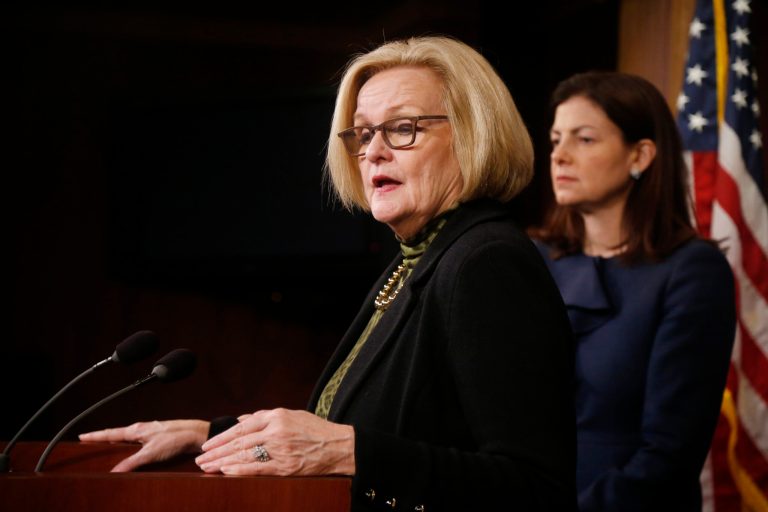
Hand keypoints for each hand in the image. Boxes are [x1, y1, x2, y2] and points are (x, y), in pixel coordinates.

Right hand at [78, 419, 209, 471]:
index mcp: (136, 430)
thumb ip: (132, 462)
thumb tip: (114, 472)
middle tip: (89, 442)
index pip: (110, 433)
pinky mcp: (157, 437)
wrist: (196, 434)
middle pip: (117, 434)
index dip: (95, 436)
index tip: (81, 436)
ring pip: (128, 437)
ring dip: (117, 442)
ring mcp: (150, 432)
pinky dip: (129, 446)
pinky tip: (130, 451)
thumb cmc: (175, 439)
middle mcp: (141, 429)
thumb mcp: (151, 453)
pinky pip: (138, 441)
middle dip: (103, 438)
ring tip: (106, 447)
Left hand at [195, 408, 354, 476]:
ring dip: (222, 462)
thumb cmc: (317, 430)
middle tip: (200, 459)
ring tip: (206, 467)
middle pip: (239, 442)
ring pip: (245, 455)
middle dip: (216, 451)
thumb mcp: (292, 415)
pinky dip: (240, 469)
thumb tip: (242, 419)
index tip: (208, 444)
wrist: (340, 446)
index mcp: (277, 416)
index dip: (222, 436)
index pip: (242, 426)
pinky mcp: (286, 466)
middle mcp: (276, 431)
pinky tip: (226, 471)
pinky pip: (258, 469)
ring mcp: (280, 450)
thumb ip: (266, 416)